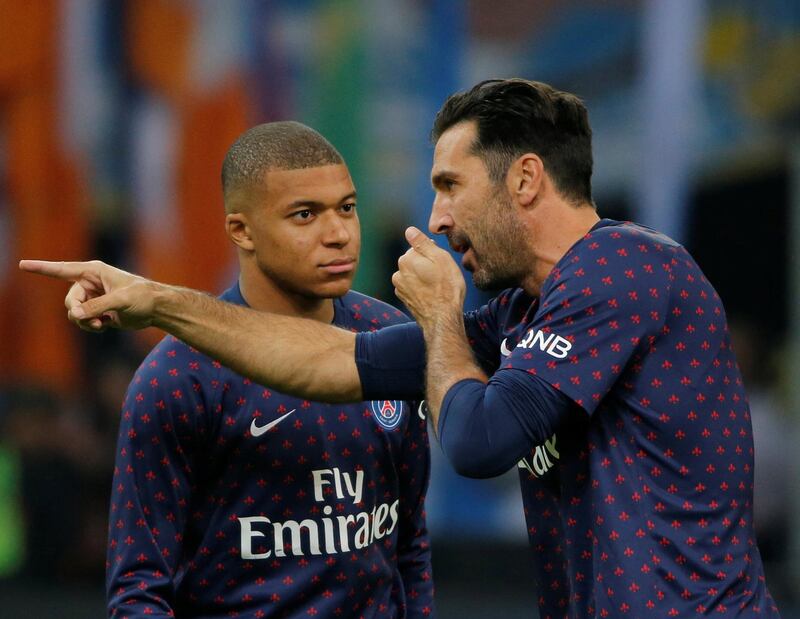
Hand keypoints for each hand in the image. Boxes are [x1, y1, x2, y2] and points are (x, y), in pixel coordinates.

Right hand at [19, 259, 160, 331]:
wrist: (157, 309)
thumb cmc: (143, 297)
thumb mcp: (121, 300)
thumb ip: (98, 307)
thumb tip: (76, 315)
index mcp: (94, 271)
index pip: (62, 270)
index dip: (42, 268)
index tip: (22, 265)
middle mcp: (91, 283)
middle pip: (69, 300)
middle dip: (77, 312)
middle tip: (94, 320)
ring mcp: (94, 298)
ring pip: (75, 312)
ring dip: (84, 321)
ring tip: (101, 324)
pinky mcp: (99, 311)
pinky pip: (84, 320)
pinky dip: (90, 325)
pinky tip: (105, 326)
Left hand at [391, 227, 465, 328]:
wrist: (442, 319)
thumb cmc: (446, 288)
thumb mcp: (440, 259)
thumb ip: (423, 243)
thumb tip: (409, 230)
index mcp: (407, 259)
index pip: (418, 248)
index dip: (433, 254)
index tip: (442, 264)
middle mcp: (399, 272)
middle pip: (414, 261)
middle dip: (426, 265)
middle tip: (441, 276)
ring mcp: (400, 287)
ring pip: (413, 274)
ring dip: (422, 277)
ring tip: (437, 287)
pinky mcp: (404, 299)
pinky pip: (412, 287)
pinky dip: (420, 289)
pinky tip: (431, 295)